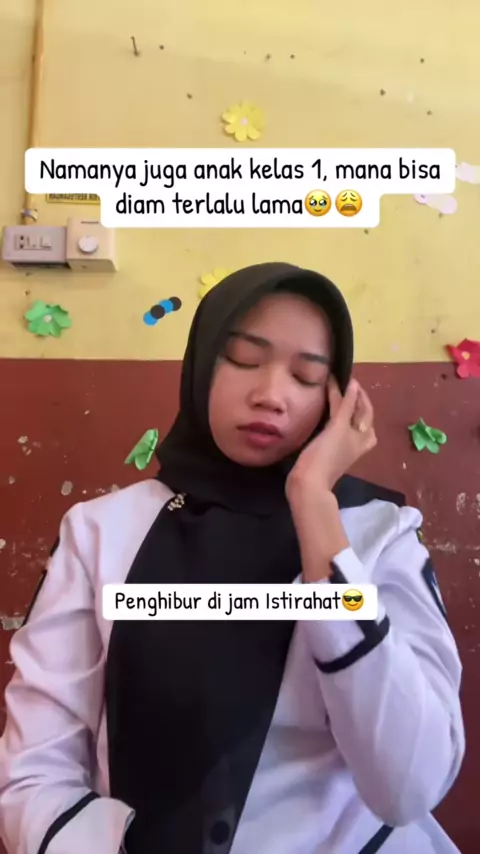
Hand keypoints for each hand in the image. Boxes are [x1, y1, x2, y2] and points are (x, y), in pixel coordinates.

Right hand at [286, 377, 376, 501]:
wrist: (308, 483)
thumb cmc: (326, 455)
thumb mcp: (339, 428)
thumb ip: (346, 405)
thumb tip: (353, 383)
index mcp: (365, 435)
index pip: (365, 407)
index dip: (358, 392)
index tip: (346, 376)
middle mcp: (357, 438)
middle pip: (356, 413)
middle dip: (350, 397)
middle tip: (337, 380)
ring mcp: (343, 443)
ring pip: (345, 418)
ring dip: (340, 404)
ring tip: (331, 389)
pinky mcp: (329, 447)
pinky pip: (333, 425)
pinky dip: (331, 414)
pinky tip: (323, 407)